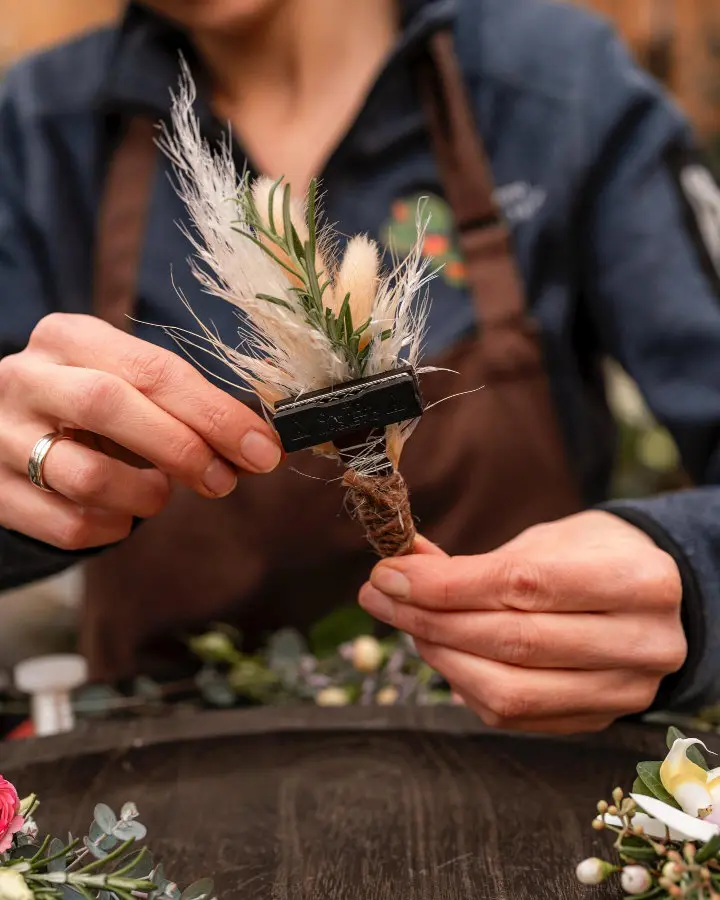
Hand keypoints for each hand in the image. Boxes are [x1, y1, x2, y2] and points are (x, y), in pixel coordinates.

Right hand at [0, 313, 281, 549]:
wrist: (4, 430)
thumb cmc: (89, 407)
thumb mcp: (128, 386)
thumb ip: (186, 408)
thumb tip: (261, 447)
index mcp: (70, 338)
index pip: (153, 369)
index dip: (215, 412)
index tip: (263, 448)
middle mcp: (26, 378)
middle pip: (109, 406)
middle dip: (182, 448)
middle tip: (224, 479)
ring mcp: (0, 436)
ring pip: (85, 475)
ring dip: (145, 494)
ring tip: (160, 494)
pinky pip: (68, 524)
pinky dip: (112, 527)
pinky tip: (121, 513)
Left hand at [358, 513, 686, 733]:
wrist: (646, 598)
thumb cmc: (591, 557)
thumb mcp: (546, 541)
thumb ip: (476, 562)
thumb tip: (398, 572)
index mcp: (640, 581)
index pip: (525, 585)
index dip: (446, 584)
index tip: (389, 575)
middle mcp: (643, 644)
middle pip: (513, 641)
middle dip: (430, 619)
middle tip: (380, 597)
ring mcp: (624, 693)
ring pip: (510, 691)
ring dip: (440, 657)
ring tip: (407, 623)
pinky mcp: (598, 722)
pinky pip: (514, 716)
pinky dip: (463, 684)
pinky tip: (441, 653)